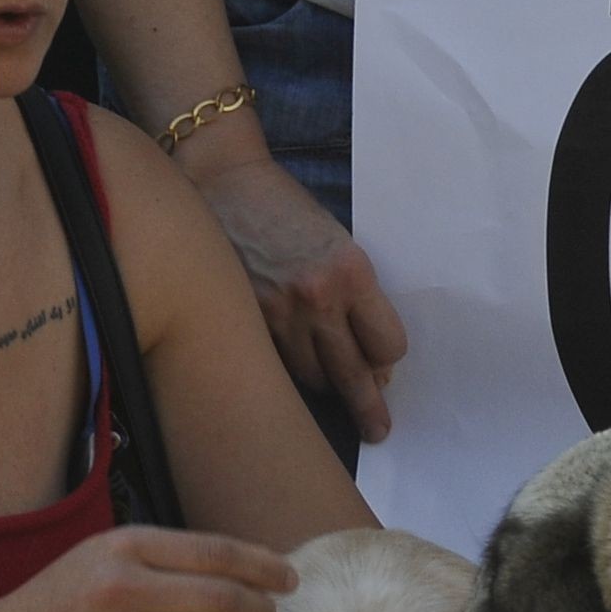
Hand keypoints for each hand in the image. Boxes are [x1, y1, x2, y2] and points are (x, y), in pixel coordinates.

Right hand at [0, 524, 297, 611]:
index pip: (216, 553)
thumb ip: (169, 556)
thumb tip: (249, 565)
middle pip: (221, 599)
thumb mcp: (109, 554)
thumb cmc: (73, 595)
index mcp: (126, 546)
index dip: (262, 566)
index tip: (287, 579)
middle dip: (259, 610)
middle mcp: (121, 588)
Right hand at [193, 151, 410, 442]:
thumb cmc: (286, 208)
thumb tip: (368, 354)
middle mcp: (318, 298)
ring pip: (314, 379)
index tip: (384, 363)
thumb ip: (354, 292)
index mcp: (352, 271)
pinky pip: (280, 366)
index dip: (386, 358)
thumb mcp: (336, 241)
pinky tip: (293, 366)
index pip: (387, 345)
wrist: (223, 182)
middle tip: (378, 429)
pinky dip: (290, 370)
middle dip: (369, 406)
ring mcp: (279, 314)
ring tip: (330, 384)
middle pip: (354, 375)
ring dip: (326, 383)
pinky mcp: (248, 321)